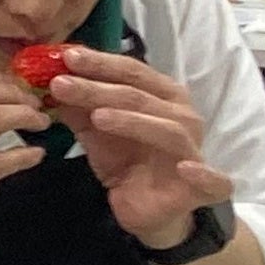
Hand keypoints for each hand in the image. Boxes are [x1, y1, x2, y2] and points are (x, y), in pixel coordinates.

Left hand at [38, 46, 238, 246]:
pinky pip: (214, 180)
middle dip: (100, 88)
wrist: (144, 208)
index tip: (66, 56)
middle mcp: (183, 117)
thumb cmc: (126, 162)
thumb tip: (50, 79)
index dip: (100, 63)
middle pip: (141, 97)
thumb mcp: (95, 133)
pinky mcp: (206, 187)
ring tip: (97, 116)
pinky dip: (203, 173)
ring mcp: (194, 150)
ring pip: (168, 129)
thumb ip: (78, 108)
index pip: (132, 72)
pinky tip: (186, 169)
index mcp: (162, 96)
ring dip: (133, 121)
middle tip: (61, 83)